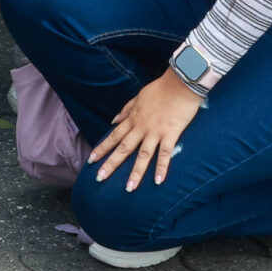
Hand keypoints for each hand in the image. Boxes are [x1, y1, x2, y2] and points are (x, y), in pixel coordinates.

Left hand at [90, 67, 202, 190]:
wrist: (181, 82)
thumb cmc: (160, 89)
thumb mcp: (138, 97)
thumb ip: (125, 110)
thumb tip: (113, 120)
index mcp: (133, 119)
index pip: (114, 137)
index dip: (102, 149)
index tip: (91, 160)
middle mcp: (141, 127)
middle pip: (123, 148)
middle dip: (111, 164)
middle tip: (100, 178)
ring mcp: (156, 131)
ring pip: (143, 155)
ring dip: (135, 172)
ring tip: (129, 188)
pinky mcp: (171, 133)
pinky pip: (165, 154)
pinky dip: (162, 167)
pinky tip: (158, 181)